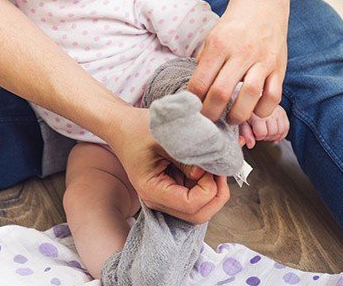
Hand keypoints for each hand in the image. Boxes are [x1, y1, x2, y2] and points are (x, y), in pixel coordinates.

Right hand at [108, 108, 229, 224]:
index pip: (190, 205)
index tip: (211, 168)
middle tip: (220, 171)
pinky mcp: (171, 190)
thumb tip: (206, 172)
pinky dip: (206, 185)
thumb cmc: (137, 128)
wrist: (122, 126)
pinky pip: (195, 197)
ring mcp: (164, 197)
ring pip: (199, 209)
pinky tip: (205, 167)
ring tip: (213, 166)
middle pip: (197, 215)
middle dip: (216, 196)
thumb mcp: (164, 137)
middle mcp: (157, 200)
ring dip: (212, 191)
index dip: (208, 190)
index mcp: (151, 189)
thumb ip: (186, 157)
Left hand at [187, 0, 287, 123]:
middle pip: (221, 92)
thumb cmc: (233, 27)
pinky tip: (253, 111)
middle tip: (208, 119)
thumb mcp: (211, 38)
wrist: (262, 8)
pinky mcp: (279, 68)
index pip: (201, 81)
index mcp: (219, 45)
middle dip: (211, 113)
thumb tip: (195, 91)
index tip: (192, 108)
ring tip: (231, 119)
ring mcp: (262, 61)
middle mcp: (241, 53)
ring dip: (237, 115)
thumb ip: (204, 63)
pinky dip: (262, 110)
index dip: (194, 100)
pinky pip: (273, 97)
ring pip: (249, 96)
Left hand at [239, 104, 289, 148]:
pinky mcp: (282, 112)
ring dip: (273, 135)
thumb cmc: (247, 112)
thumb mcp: (242, 122)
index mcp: (257, 113)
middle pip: (273, 132)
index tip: (254, 132)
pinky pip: (286, 127)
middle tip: (259, 132)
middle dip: (266, 136)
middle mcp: (269, 111)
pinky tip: (274, 133)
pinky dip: (281, 133)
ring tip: (266, 132)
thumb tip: (251, 145)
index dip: (257, 136)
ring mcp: (277, 111)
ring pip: (281, 131)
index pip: (262, 132)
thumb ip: (245, 134)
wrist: (253, 100)